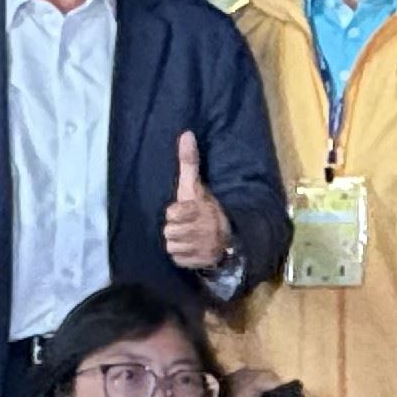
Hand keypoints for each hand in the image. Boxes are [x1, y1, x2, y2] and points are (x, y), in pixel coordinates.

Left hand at [161, 130, 231, 273]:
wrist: (227, 235)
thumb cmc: (204, 206)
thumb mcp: (195, 185)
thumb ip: (189, 162)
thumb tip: (186, 133)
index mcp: (200, 210)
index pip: (173, 214)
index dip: (174, 213)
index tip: (180, 211)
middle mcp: (202, 230)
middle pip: (169, 232)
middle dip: (175, 228)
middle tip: (185, 224)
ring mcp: (201, 248)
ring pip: (172, 247)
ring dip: (177, 243)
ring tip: (188, 236)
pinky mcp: (199, 263)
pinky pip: (178, 260)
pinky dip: (182, 256)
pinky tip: (190, 249)